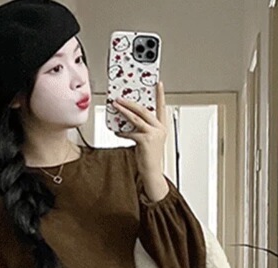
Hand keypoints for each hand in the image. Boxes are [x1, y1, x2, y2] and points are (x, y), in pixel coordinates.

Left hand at [114, 82, 168, 201]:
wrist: (152, 172)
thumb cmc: (149, 157)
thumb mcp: (148, 140)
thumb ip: (142, 129)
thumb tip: (128, 120)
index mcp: (162, 127)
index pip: (162, 107)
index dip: (160, 95)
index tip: (158, 84)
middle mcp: (159, 129)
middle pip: (144, 110)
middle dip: (130, 102)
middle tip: (120, 98)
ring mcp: (153, 134)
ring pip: (136, 118)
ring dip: (124, 111)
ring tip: (115, 106)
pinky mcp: (145, 141)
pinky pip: (130, 133)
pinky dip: (122, 132)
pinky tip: (116, 132)